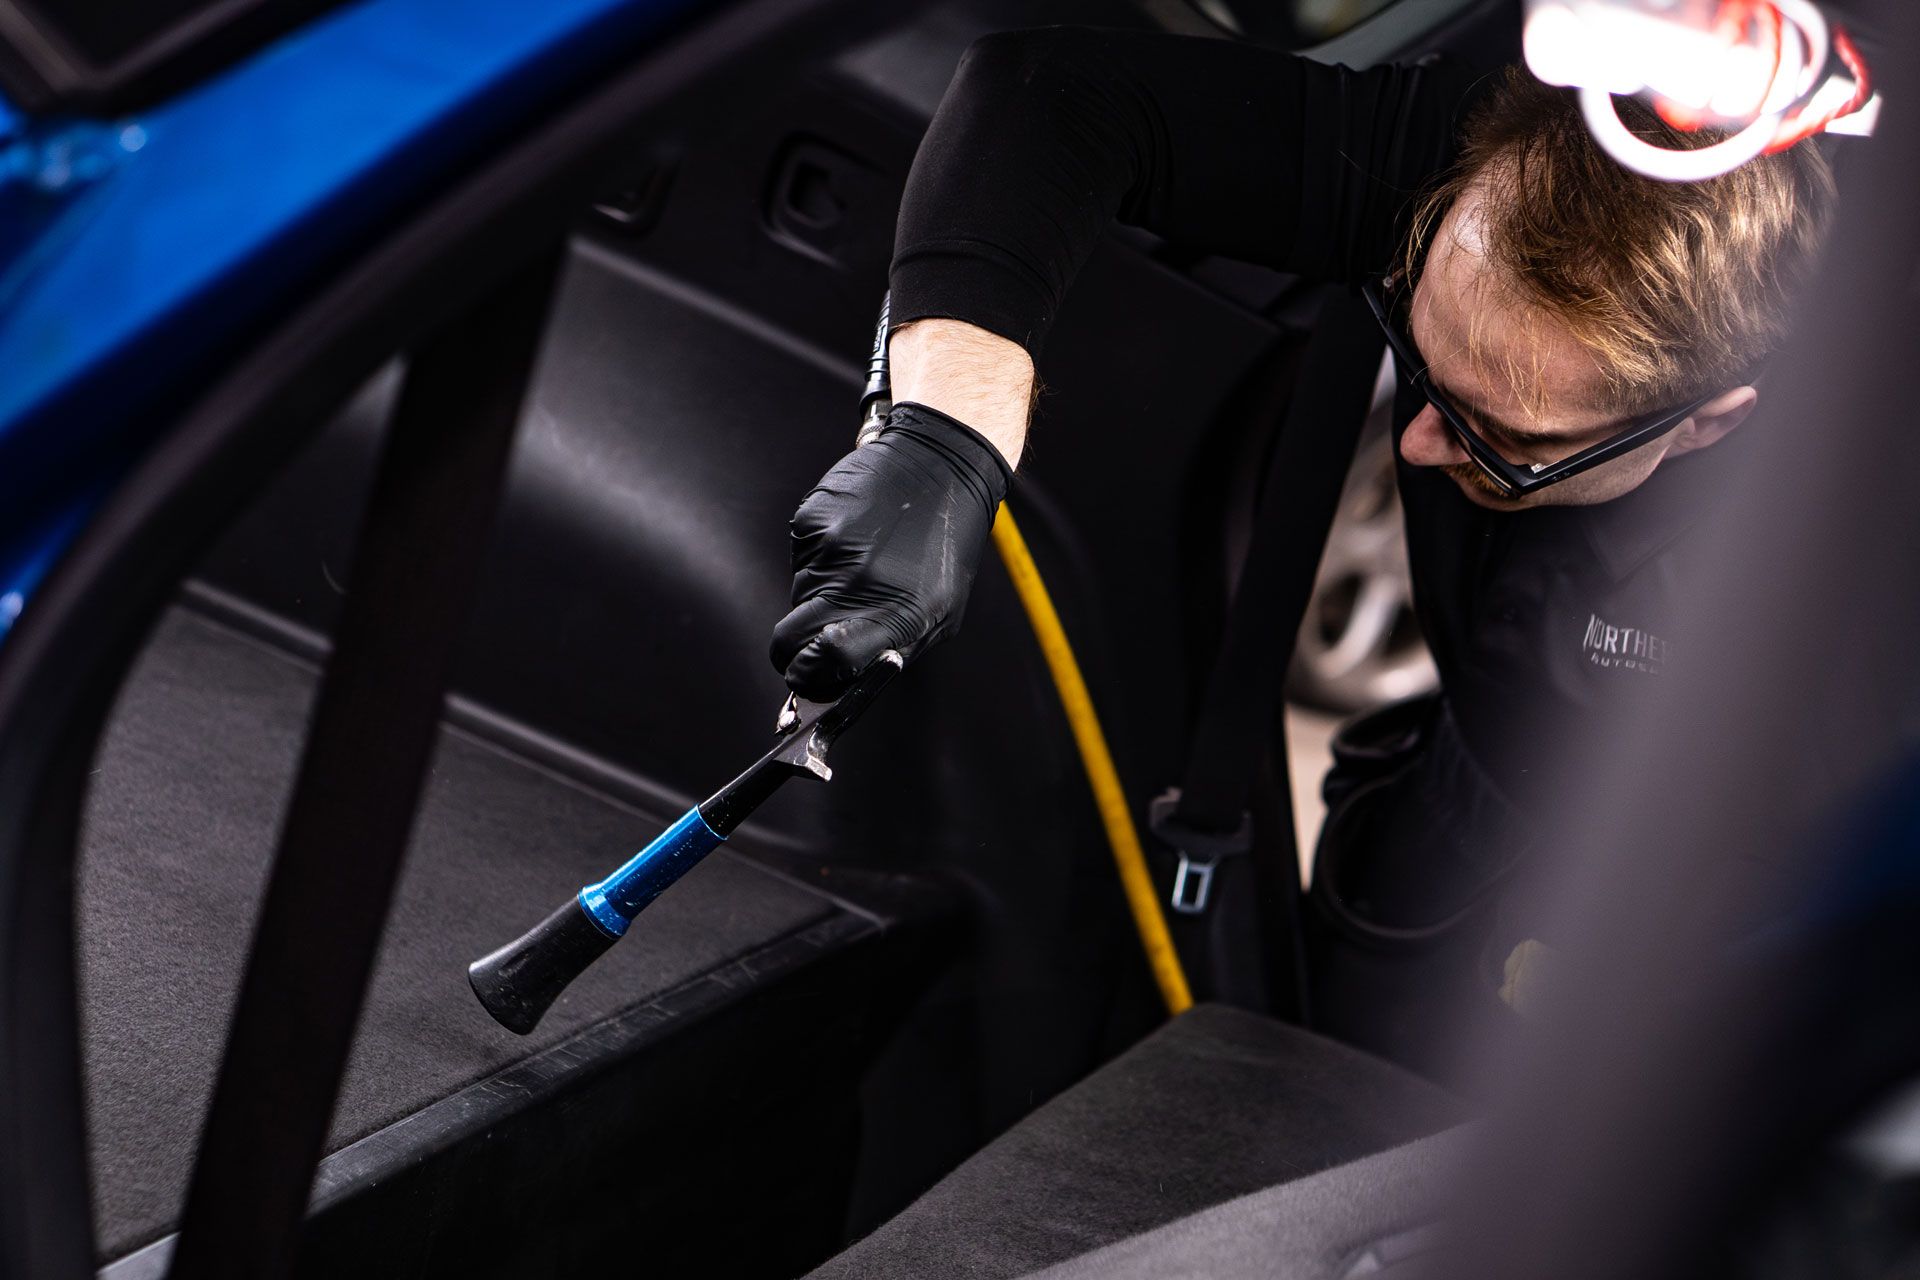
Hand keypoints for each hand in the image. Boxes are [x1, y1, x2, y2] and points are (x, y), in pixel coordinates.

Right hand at [772, 403, 1011, 697]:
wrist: (939, 465)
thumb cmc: (945, 545)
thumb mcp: (940, 612)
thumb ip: (890, 647)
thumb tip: (839, 677)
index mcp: (896, 612)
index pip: (827, 660)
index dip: (808, 675)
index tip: (807, 675)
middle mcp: (858, 582)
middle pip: (790, 638)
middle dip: (795, 649)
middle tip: (814, 640)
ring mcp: (830, 548)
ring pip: (798, 596)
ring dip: (819, 594)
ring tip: (860, 566)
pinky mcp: (811, 519)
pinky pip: (801, 558)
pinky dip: (820, 557)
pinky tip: (852, 539)